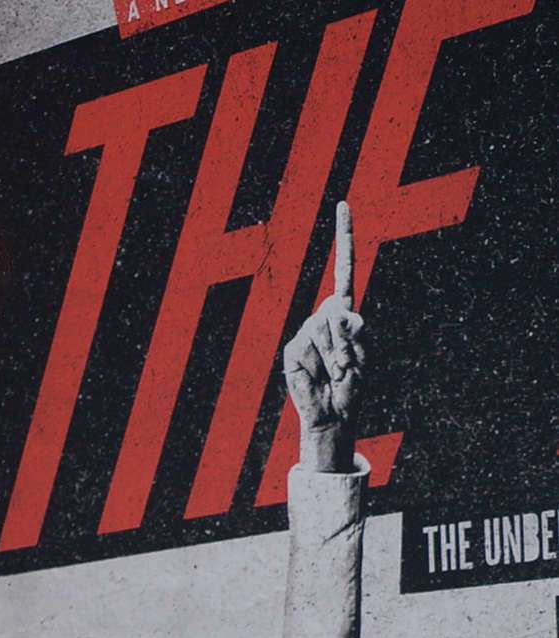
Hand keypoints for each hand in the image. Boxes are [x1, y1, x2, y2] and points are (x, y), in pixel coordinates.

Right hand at [283, 201, 363, 472]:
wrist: (332, 415)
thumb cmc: (351, 387)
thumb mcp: (362, 354)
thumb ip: (352, 329)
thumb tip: (336, 308)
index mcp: (345, 313)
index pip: (344, 269)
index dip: (343, 238)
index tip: (342, 204)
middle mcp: (323, 318)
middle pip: (336, 308)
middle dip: (346, 336)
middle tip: (348, 364)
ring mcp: (305, 334)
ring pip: (322, 327)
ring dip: (335, 353)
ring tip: (335, 372)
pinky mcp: (292, 351)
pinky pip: (307, 345)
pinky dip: (319, 361)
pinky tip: (320, 375)